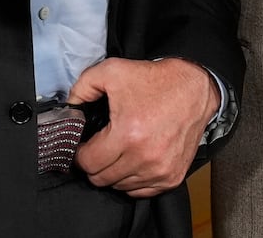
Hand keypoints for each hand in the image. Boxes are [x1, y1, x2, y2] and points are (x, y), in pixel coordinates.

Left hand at [68, 58, 218, 196]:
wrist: (193, 88)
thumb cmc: (154, 81)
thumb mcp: (112, 71)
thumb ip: (81, 88)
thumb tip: (69, 110)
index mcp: (127, 134)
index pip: (88, 163)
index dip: (80, 154)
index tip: (83, 146)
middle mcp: (144, 157)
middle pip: (101, 179)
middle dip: (94, 163)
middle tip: (99, 147)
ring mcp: (160, 170)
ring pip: (120, 187)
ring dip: (114, 172)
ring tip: (119, 150)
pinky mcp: (172, 177)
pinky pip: (141, 191)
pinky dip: (133, 179)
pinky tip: (134, 159)